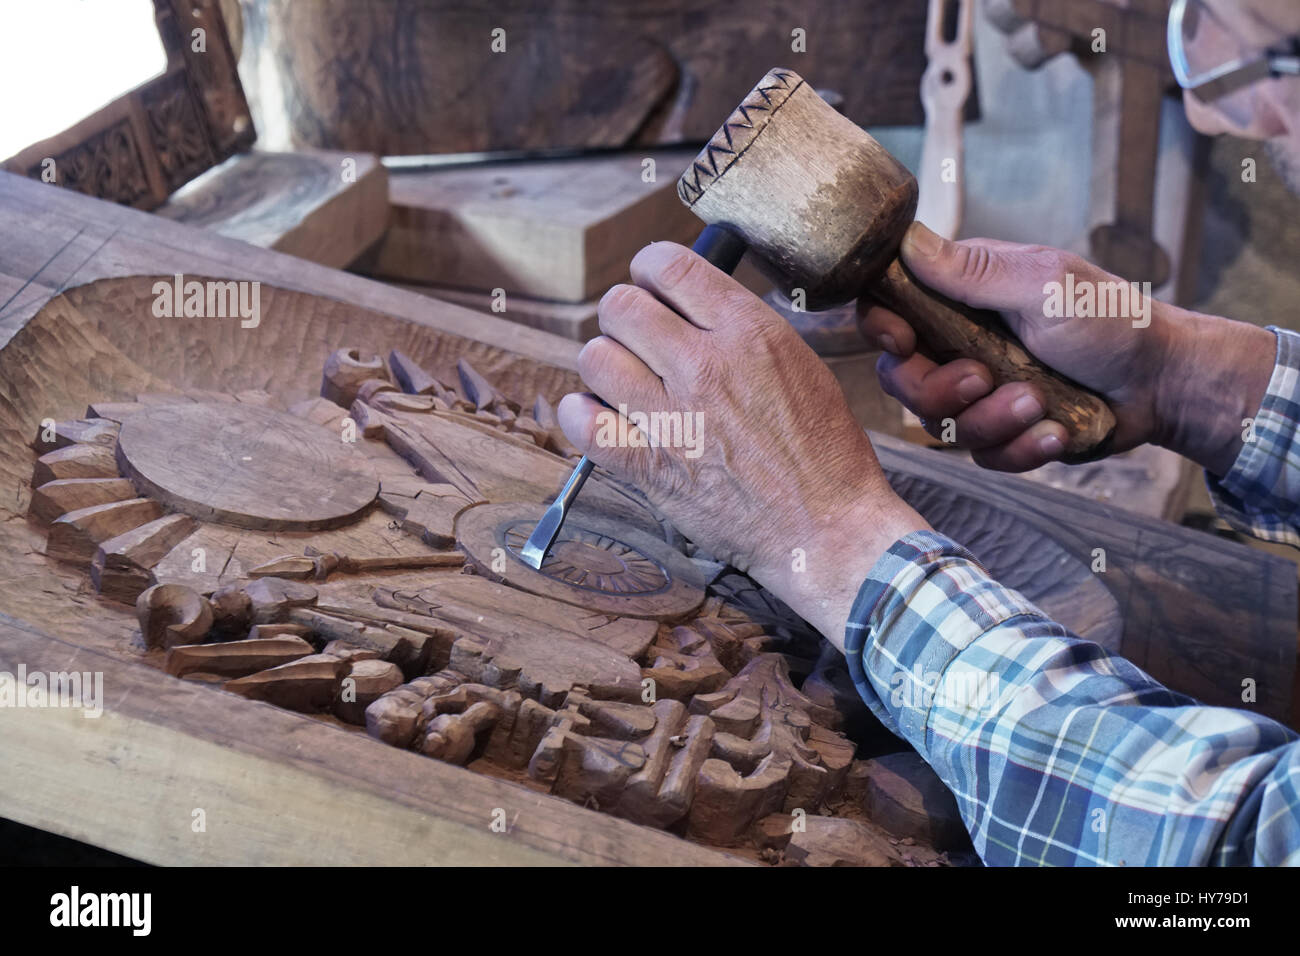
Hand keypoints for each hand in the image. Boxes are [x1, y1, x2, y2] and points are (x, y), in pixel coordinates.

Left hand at [558, 242, 927, 645]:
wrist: (825, 527)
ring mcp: (672, 418)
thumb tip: (693, 303)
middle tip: (639, 339)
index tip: (652, 287)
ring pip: (594, 357)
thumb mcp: (800, 363)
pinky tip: (602, 417)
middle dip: (625, 316)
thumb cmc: (823, 450)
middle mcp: (705, 366)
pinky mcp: (650, 467)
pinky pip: (582, 423)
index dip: (650, 270)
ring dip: (604, 365)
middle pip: (620, 306)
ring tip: (624, 381)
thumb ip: (743, 328)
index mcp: (749, 332)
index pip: (668, 265)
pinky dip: (582, 416)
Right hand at [861, 223, 1274, 474]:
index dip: (879, 328)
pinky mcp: (1002, 433)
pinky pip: (983, 455)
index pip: (886, 308)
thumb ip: (973, 270)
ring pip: (938, 424)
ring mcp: (979, 393)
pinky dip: (1021, 446)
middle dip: (936, 389)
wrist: (1162, 381)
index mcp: (960, 298)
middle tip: (981, 378)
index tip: (903, 342)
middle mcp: (958, 344)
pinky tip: (1055, 430)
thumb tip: (907, 240)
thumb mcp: (1043, 284)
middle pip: (899, 378)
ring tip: (1038, 404)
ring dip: (989, 419)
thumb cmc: (1109, 318)